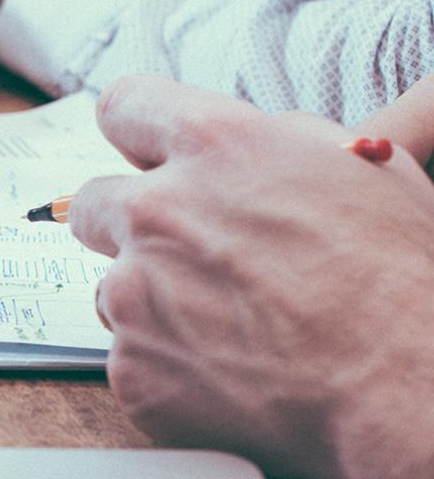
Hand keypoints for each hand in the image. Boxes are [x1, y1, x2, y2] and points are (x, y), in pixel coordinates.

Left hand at [71, 76, 433, 477]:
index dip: (138, 133)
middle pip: (95, 202)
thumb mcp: (356, 167)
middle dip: (132, 224)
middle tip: (190, 257)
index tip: (147, 156)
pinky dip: (171, 368)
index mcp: (215, 146)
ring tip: (234, 329)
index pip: (126, 107)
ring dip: (155, 303)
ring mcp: (134, 293)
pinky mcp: (131, 368)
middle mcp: (157, 212)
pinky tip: (233, 376)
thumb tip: (233, 143)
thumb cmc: (400, 279)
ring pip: (114, 288)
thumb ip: (271, 141)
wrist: (406, 389)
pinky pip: (132, 358)